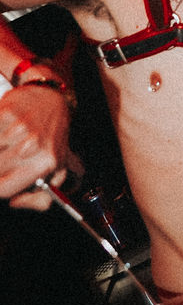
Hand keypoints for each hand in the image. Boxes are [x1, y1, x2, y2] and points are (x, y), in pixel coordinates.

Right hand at [0, 86, 69, 207]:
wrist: (51, 101)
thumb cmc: (50, 138)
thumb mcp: (56, 171)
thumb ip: (39, 198)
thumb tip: (15, 203)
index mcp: (46, 162)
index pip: (3, 189)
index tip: (1, 181)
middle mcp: (33, 145)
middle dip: (0, 167)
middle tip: (8, 158)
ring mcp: (19, 128)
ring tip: (7, 145)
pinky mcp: (6, 113)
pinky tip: (3, 132)